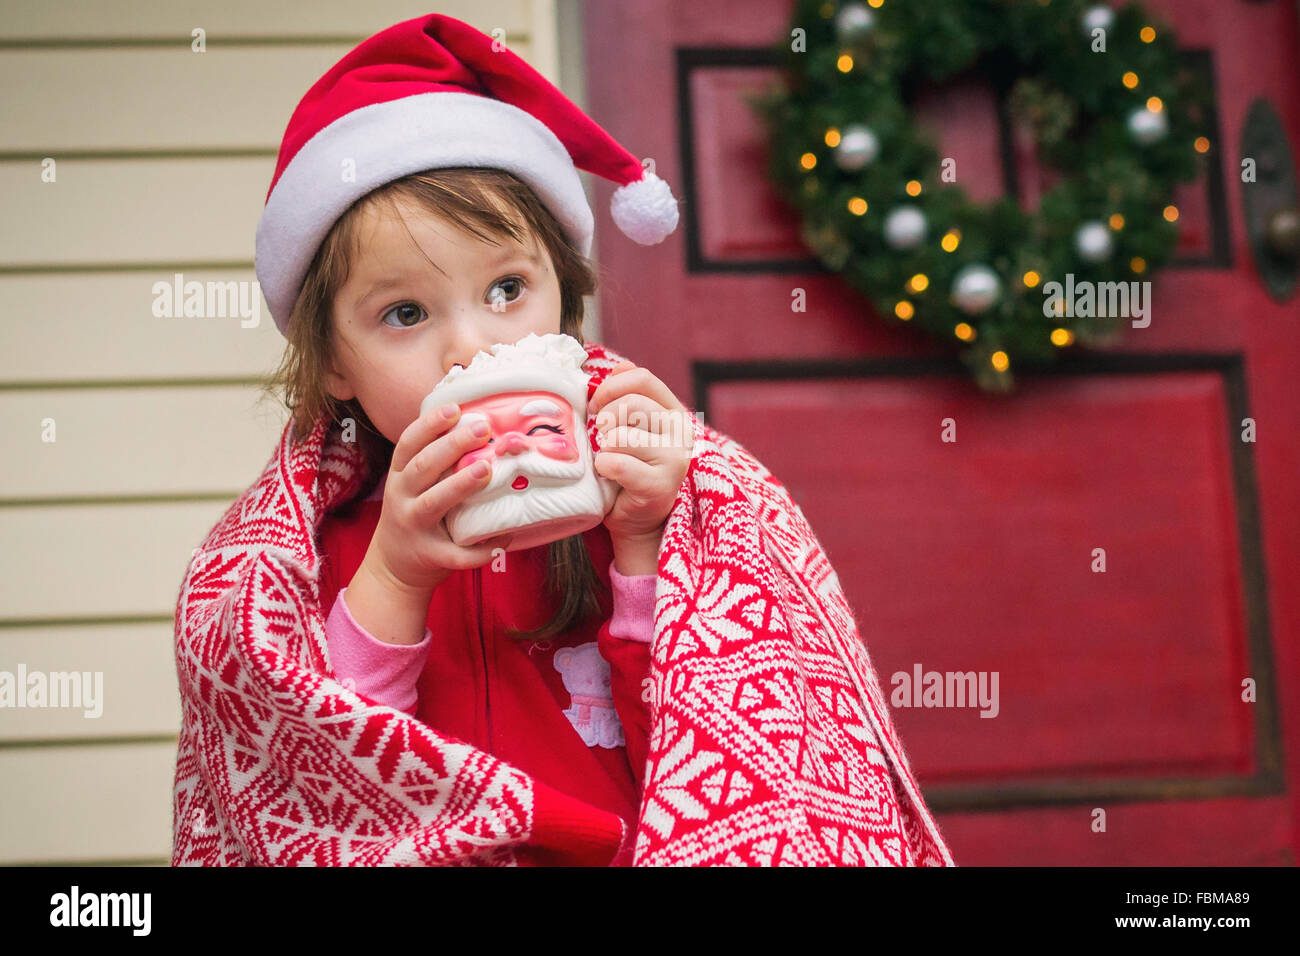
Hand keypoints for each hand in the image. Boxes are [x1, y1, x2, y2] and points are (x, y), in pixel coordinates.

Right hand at [362, 403, 515, 595]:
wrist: (392, 567)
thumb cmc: (414, 513)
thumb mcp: (412, 484)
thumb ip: (433, 461)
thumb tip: (473, 423)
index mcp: (400, 476)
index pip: (409, 443)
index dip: (430, 425)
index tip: (455, 409)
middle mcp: (401, 498)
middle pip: (424, 466)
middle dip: (453, 445)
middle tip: (483, 429)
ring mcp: (414, 526)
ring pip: (435, 503)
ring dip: (460, 485)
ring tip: (486, 469)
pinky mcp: (430, 555)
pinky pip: (456, 553)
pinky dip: (480, 549)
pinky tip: (503, 538)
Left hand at [589, 359, 694, 545]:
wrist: (637, 521)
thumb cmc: (627, 471)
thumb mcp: (628, 429)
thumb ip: (626, 398)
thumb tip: (620, 366)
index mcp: (673, 412)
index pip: (643, 379)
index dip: (611, 387)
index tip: (595, 405)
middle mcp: (681, 432)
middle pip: (630, 405)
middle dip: (604, 421)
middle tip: (601, 440)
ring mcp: (675, 459)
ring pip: (620, 436)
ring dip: (604, 449)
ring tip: (608, 461)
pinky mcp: (660, 485)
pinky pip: (616, 463)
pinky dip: (603, 468)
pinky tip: (608, 476)